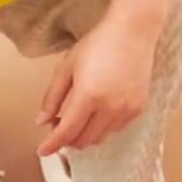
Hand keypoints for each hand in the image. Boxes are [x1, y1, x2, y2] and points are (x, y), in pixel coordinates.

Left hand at [37, 18, 155, 155]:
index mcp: (88, 95)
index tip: (42, 150)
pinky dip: (101, 128)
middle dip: (66, 139)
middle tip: (58, 125)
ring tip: (76, 117)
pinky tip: (95, 113)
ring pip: (99, 138)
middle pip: (82, 140)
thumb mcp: (66, 67)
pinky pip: (115, 130)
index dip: (52, 145)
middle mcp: (110, 107)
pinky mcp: (138, 109)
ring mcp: (126, 109)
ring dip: (83, 135)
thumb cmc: (99, 43)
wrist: (133, 30)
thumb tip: (42, 120)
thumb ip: (52, 97)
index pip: (66, 132)